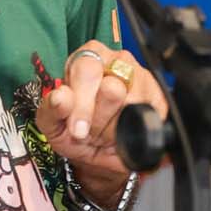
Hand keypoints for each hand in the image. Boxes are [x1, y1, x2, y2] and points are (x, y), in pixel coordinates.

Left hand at [34, 43, 166, 188]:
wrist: (100, 153)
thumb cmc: (74, 130)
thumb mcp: (53, 124)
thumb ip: (51, 109)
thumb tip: (61, 97)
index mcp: (87, 57)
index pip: (87, 71)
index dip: (82, 104)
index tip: (78, 130)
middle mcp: (117, 60)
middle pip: (112, 88)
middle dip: (99, 119)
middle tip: (91, 131)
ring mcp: (142, 76)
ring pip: (132, 104)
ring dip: (116, 128)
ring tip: (106, 132)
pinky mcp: (159, 96)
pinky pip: (149, 116)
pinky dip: (135, 131)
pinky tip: (124, 131)